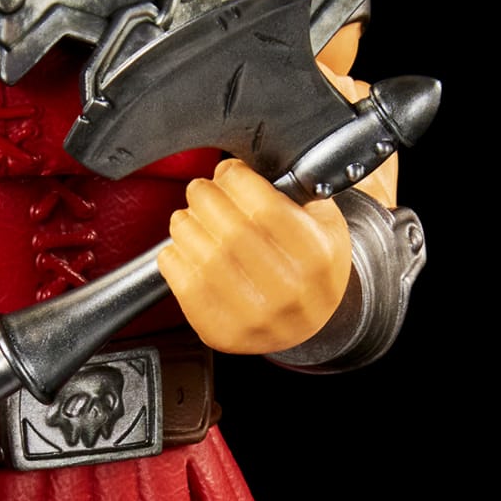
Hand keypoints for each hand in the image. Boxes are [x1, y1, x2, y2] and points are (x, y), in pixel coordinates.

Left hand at [156, 159, 353, 355]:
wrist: (309, 325)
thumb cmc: (312, 268)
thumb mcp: (325, 224)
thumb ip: (294, 192)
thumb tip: (244, 168)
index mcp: (314, 256)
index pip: (264, 207)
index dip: (236, 180)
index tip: (228, 172)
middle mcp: (285, 289)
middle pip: (229, 229)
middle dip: (206, 197)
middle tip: (202, 191)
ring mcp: (251, 315)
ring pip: (201, 254)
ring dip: (186, 224)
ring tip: (191, 217)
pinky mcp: (220, 331)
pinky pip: (181, 283)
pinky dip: (174, 255)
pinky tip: (186, 247)